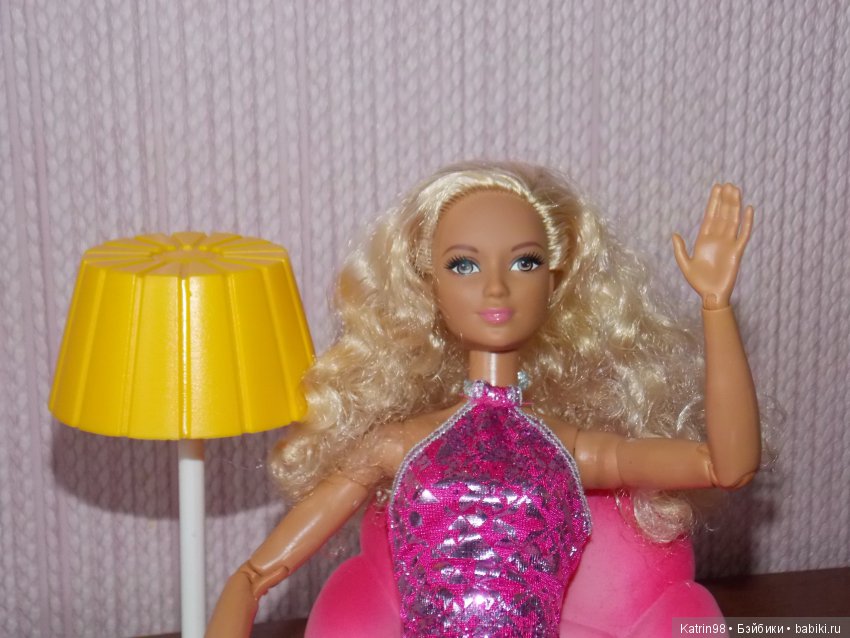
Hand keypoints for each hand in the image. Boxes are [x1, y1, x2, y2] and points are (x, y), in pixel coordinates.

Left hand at [672, 183, 753, 308]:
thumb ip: (680, 249)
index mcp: (704, 240)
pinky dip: (747, 222)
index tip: (716, 188)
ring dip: (734, 205)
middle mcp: (717, 239)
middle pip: (722, 214)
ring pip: (733, 220)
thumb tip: (674, 234)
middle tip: (728, 184)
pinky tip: (748, 209)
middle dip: (725, 199)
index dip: (713, 202)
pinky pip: (744, 234)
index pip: (710, 216)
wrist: (711, 295)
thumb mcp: (685, 265)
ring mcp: (728, 243)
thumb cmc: (698, 282)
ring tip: (736, 190)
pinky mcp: (738, 251)